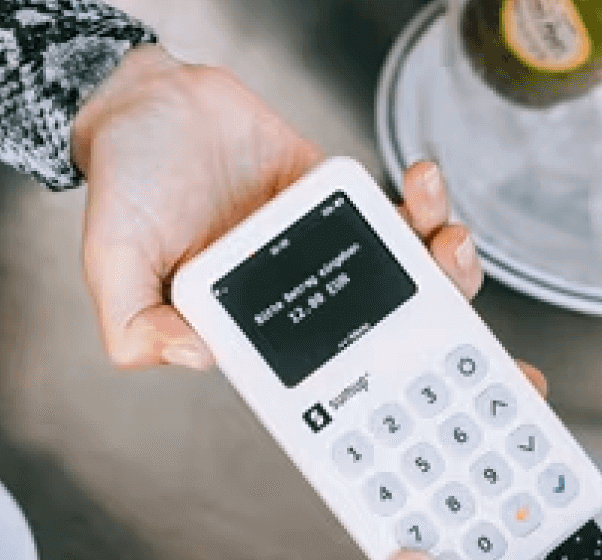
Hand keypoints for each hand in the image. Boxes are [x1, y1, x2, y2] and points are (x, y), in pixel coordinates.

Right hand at [73, 48, 485, 370]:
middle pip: (389, 337)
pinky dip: (423, 202)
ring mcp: (327, 250)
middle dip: (451, 347)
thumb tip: (196, 356)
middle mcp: (301, 300)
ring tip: (448, 242)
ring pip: (407, 276)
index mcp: (255, 334)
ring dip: (445, 266)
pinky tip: (424, 182)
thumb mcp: (111, 265)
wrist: (145, 104)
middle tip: (490, 353)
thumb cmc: (125, 189)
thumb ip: (135, 324)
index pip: (329, 387)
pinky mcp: (339, 201)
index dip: (383, 408)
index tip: (432, 413)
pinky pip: (396, 212)